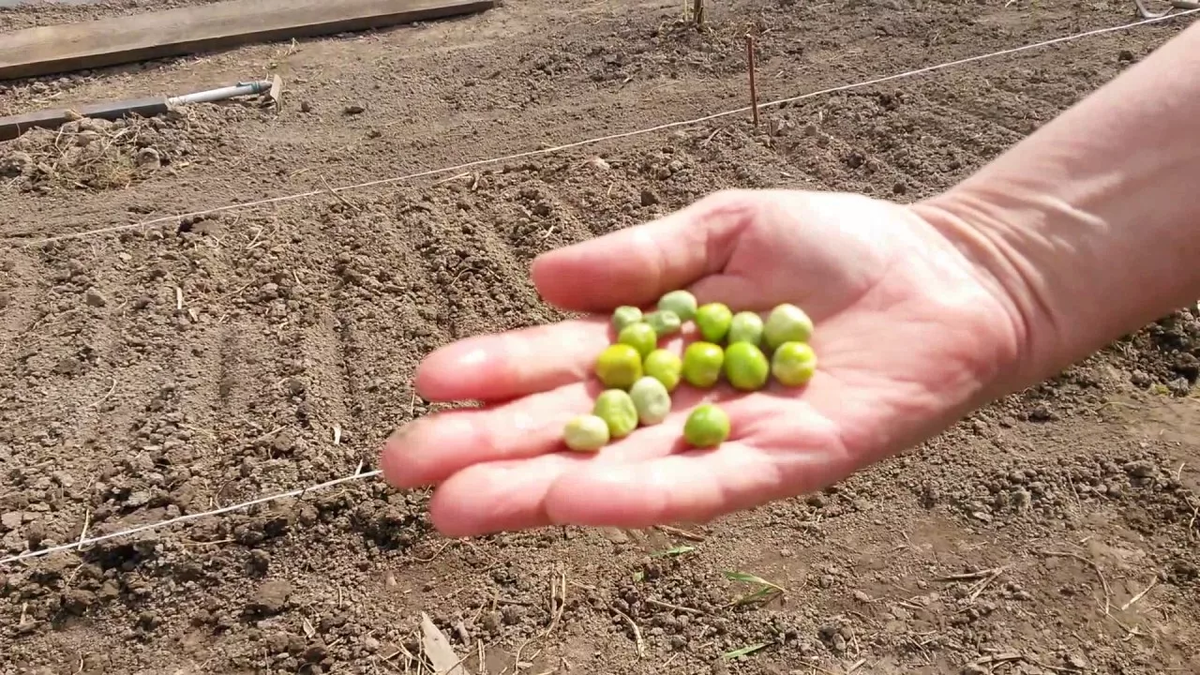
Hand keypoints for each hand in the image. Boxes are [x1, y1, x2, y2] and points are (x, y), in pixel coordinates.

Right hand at [379, 189, 1025, 536]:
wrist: (947, 275)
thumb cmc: (838, 247)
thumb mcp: (725, 228)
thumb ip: (639, 257)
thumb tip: (541, 279)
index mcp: (657, 342)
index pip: (561, 364)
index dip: (497, 372)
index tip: (430, 381)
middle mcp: (678, 402)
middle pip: (572, 430)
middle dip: (489, 449)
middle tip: (406, 467)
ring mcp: (725, 441)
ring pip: (617, 472)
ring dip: (537, 491)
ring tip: (458, 506)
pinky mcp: (782, 468)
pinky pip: (697, 490)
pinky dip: (632, 497)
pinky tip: (569, 502)